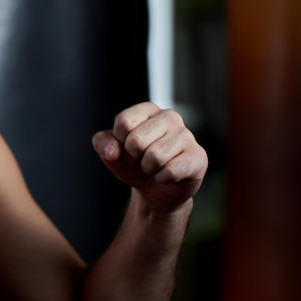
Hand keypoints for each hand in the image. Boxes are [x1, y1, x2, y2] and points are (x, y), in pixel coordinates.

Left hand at [92, 102, 207, 211]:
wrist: (156, 190)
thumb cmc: (134, 165)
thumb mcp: (112, 153)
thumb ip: (102, 144)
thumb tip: (112, 151)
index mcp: (148, 110)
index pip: (123, 123)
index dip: (120, 144)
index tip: (127, 149)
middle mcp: (170, 116)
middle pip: (137, 140)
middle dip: (133, 158)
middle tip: (141, 161)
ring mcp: (187, 135)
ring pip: (154, 157)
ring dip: (148, 169)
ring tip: (154, 167)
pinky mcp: (198, 156)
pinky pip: (171, 171)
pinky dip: (162, 178)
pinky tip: (167, 175)